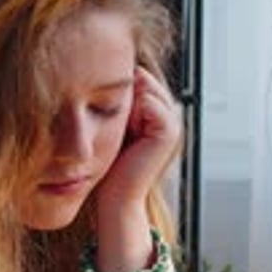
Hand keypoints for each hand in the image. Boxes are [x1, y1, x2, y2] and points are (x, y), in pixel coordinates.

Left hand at [94, 68, 181, 271]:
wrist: (116, 197)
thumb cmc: (107, 166)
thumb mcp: (111, 128)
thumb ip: (115, 104)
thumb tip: (101, 74)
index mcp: (158, 115)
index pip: (139, 78)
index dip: (118, 85)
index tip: (99, 101)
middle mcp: (170, 117)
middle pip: (143, 79)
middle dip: (122, 89)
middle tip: (105, 111)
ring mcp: (173, 124)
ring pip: (146, 87)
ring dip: (125, 99)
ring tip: (114, 123)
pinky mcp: (168, 132)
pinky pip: (148, 102)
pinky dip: (131, 109)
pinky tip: (121, 127)